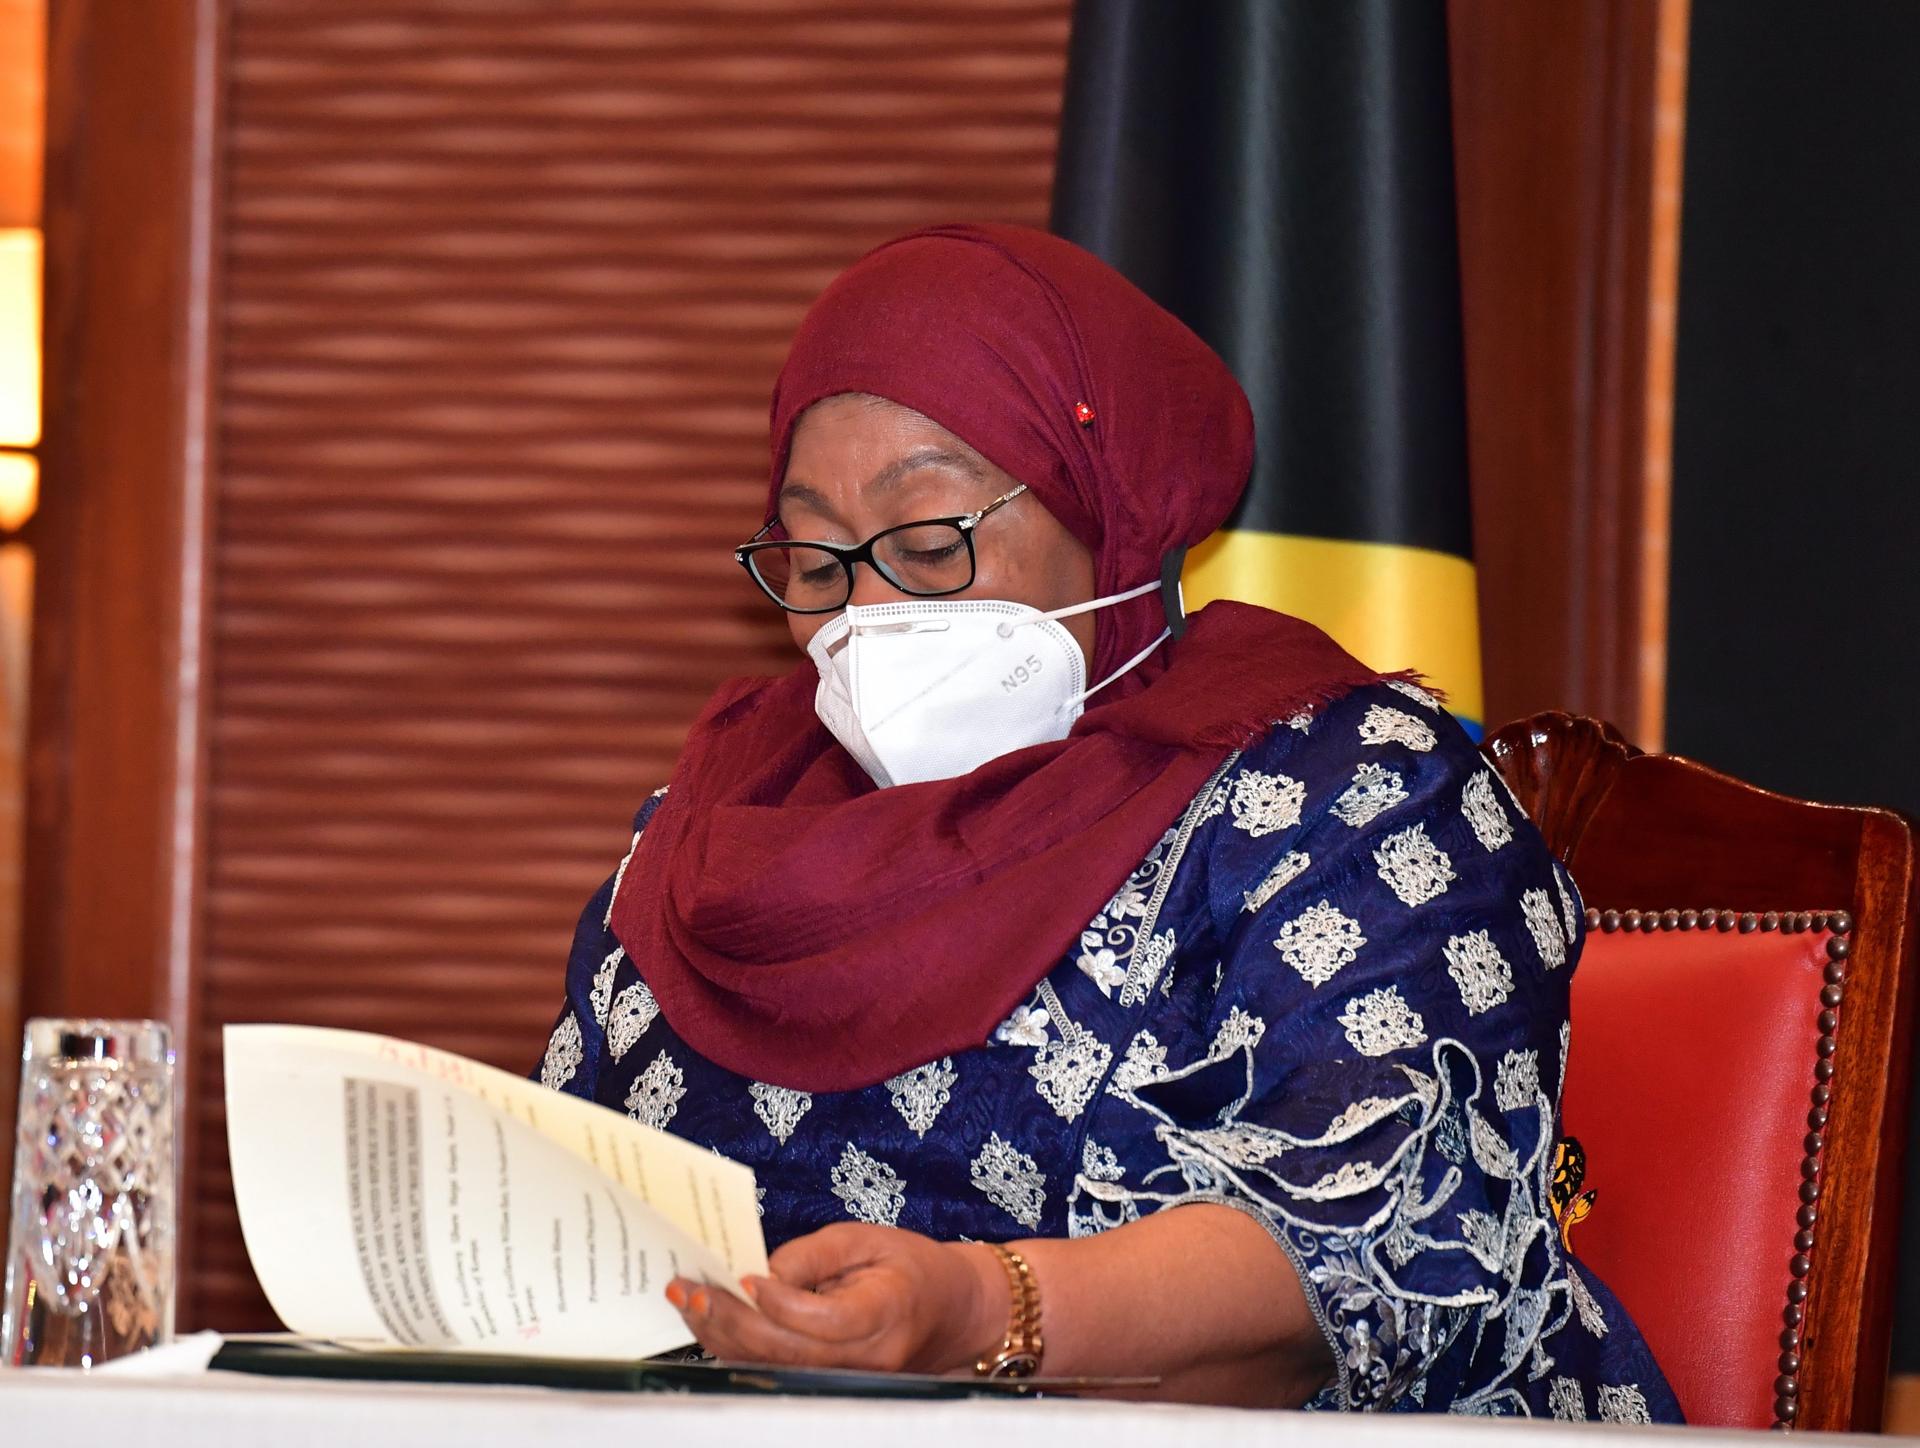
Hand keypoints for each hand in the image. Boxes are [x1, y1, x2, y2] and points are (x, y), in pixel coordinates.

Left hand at [667, 1223, 1003, 1373]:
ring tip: (686, 1298)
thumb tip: (760, 1273)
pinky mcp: (829, 1386)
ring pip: (773, 1367)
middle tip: (691, 1288)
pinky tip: (710, 1318)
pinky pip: (775, 1371)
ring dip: (722, 1336)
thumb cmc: (909, 1266)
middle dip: (732, 1320)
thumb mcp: (867, 1238)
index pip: (826, 1320)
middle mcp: (867, 1359)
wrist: (949, 1312)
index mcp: (887, 1312)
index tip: (745, 1274)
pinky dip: (737, 1346)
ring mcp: (848, 1381)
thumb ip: (814, 1255)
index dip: (780, 1302)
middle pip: (788, 1351)